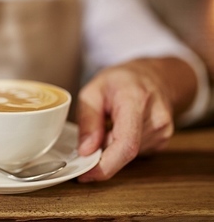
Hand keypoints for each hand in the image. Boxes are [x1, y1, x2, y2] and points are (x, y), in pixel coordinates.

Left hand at [75, 58, 195, 181]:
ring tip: (110, 122)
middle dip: (101, 153)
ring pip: (127, 155)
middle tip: (90, 136)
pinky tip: (120, 127)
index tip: (85, 174)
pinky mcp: (163, 140)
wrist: (153, 75)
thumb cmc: (121, 80)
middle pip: (123, 153)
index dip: (104, 166)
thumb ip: (88, 120)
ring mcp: (163, 131)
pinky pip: (134, 153)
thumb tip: (85, 151)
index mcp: (136, 101)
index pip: (126, 144)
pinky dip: (120, 146)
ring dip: (111, 147)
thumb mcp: (93, 90)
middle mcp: (155, 119)